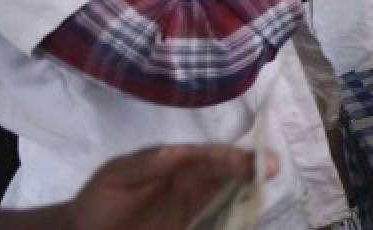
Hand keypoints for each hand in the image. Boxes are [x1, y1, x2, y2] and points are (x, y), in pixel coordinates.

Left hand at [68, 144, 275, 229]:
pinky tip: (246, 216)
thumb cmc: (100, 200)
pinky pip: (219, 222)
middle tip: (271, 168)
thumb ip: (148, 162)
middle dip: (251, 169)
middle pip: (229, 174)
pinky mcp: (193, 228)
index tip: (254, 160)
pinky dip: (235, 218)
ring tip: (263, 191)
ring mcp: (196, 210)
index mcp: (178, 163)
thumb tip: (183, 151)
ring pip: (231, 198)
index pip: (212, 156)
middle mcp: (193, 184)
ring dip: (249, 195)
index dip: (233, 156)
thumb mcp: (118, 174)